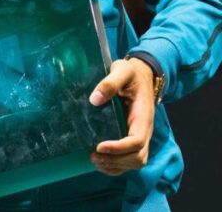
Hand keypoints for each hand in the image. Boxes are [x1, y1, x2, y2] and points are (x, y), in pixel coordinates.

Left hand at [89, 58, 155, 174]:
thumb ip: (110, 83)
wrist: (142, 76)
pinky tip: (100, 162)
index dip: (119, 148)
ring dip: (115, 166)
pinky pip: (129, 160)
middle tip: (93, 155)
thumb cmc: (131, 74)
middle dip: (116, 160)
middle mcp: (144, 130)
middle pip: (138, 157)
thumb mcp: (122, 71)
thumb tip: (94, 99)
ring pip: (135, 162)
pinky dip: (116, 166)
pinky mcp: (132, 138)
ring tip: (94, 159)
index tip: (99, 146)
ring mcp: (139, 136)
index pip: (137, 141)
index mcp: (143, 116)